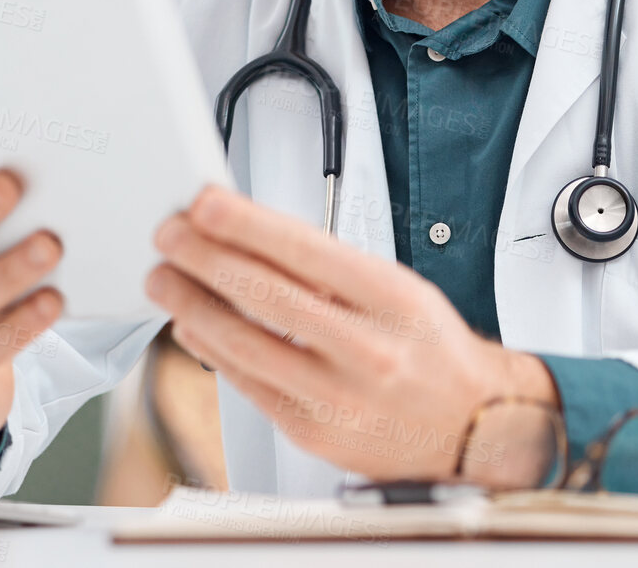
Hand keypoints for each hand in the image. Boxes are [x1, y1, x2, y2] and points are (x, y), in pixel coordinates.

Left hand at [145, 185, 558, 485]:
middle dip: (206, 258)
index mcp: (393, 301)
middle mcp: (367, 350)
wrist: (472, 427)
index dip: (248, 225)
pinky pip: (249, 386)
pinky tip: (193, 325)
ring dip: (194, 304)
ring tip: (165, 277)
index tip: (205, 204)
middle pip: (268, 296)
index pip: (308, 252)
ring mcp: (339, 397)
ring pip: (247, 345)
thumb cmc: (432, 351)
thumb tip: (256, 236)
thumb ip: (331, 267)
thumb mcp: (400, 290)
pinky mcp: (314, 434)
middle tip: (170, 234)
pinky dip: (213, 350)